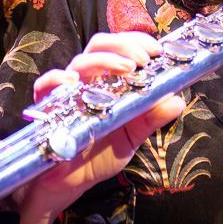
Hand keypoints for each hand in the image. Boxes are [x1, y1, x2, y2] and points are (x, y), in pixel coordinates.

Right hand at [11, 31, 184, 223]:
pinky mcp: (48, 107)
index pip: (121, 49)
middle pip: (99, 46)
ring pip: (80, 62)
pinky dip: (57, 79)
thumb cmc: (101, 153)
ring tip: (126, 69)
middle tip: (142, 61)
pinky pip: (45, 85)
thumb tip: (177, 101)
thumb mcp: (132, 137)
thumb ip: (151, 119)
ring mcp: (67, 92)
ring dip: (104, 60)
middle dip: (122, 45)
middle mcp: (88, 81)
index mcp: (109, 82)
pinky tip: (72, 82)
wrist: (72, 181)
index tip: (157, 50)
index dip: (137, 42)